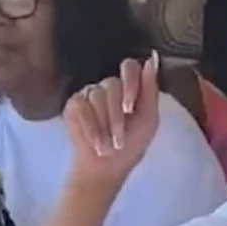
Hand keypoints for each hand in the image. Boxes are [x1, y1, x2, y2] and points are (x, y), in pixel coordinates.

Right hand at [62, 53, 161, 189]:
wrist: (107, 168)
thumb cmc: (130, 145)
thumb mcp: (148, 120)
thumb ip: (150, 90)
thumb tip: (152, 58)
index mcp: (130, 87)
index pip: (130, 67)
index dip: (130, 84)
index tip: (130, 108)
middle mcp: (109, 87)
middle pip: (112, 85)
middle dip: (116, 116)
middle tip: (119, 139)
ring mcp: (90, 94)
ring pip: (96, 96)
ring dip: (104, 126)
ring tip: (108, 145)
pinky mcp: (74, 104)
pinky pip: (81, 106)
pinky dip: (90, 128)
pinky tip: (95, 142)